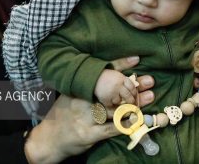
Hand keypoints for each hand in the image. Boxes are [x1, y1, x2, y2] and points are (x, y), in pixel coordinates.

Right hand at [24, 56, 153, 163]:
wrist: (48, 139)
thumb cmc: (63, 115)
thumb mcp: (71, 95)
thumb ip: (88, 88)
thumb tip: (115, 80)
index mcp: (79, 88)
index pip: (102, 73)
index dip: (120, 65)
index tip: (137, 59)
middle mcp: (82, 100)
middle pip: (113, 91)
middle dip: (134, 87)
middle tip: (150, 82)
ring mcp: (86, 117)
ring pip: (115, 110)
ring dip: (134, 106)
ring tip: (148, 99)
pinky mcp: (88, 134)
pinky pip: (112, 128)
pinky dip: (126, 125)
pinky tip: (136, 121)